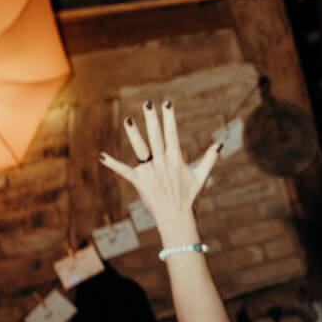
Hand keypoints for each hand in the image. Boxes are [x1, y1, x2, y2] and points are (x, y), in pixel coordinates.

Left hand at [99, 100, 220, 236]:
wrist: (176, 218)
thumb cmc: (189, 198)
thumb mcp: (201, 178)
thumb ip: (209, 160)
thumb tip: (219, 145)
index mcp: (176, 159)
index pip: (172, 134)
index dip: (169, 118)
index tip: (167, 103)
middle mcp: (162, 162)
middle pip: (156, 137)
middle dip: (152, 120)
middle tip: (148, 104)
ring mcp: (150, 172)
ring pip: (141, 149)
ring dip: (134, 134)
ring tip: (128, 120)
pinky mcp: (139, 182)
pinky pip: (124, 171)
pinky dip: (112, 164)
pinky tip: (101, 156)